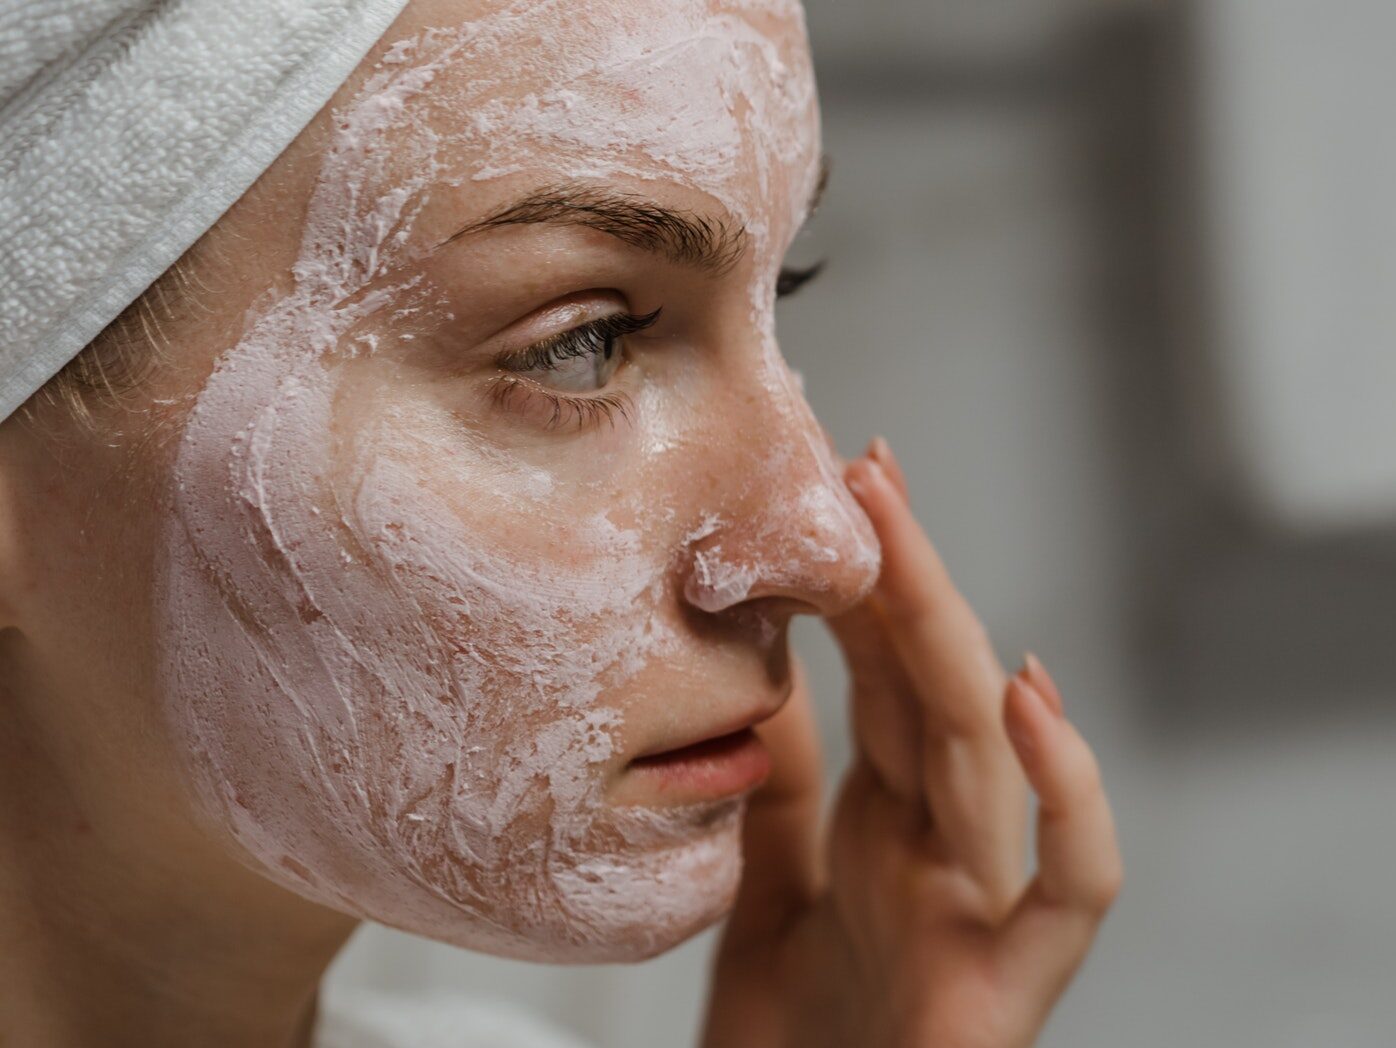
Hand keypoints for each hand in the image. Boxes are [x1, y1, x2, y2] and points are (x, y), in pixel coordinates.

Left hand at [700, 438, 1121, 1047]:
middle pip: (933, 686)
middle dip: (904, 574)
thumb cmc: (792, 1040)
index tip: (838, 487)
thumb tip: (764, 676)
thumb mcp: (764, 885)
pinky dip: (1068, 793)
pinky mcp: (1007, 982)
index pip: (888, 671)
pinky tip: (1025, 699)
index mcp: (889, 817)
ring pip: (987, 750)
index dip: (868, 582)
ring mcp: (981, 903)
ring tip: (896, 532)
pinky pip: (1073, 886)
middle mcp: (943, 843)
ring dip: (949, 633)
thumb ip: (781, 788)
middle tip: (862, 469)